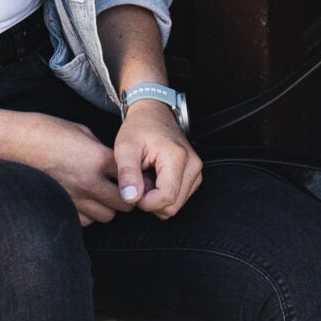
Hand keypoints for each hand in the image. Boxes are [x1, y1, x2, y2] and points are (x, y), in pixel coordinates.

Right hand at [14, 115, 125, 224]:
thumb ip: (101, 150)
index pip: (131, 178)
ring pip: (106, 217)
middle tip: (119, 190)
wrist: (14, 142)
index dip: (134, 178)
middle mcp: (90, 182)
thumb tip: (112, 163)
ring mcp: (74, 198)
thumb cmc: (46, 131)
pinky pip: (85, 221)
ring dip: (106, 208)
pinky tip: (82, 202)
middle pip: (124, 205)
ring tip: (98, 196)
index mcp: (98, 159)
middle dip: (125, 198)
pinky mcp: (61, 207)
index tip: (131, 177)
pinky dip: (88, 214)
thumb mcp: (81, 131)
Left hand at [115, 98, 202, 218]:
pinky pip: (179, 199)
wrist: (153, 113)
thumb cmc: (139, 128)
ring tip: (145, 178)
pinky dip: (164, 194)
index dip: (145, 202)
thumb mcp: (125, 148)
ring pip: (176, 205)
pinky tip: (154, 178)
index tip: (132, 189)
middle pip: (173, 206)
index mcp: (177, 157)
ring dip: (157, 198)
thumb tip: (130, 198)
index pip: (166, 198)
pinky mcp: (194, 175)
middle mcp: (193, 165)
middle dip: (151, 201)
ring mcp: (196, 171)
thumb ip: (127, 174)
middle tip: (138, 181)